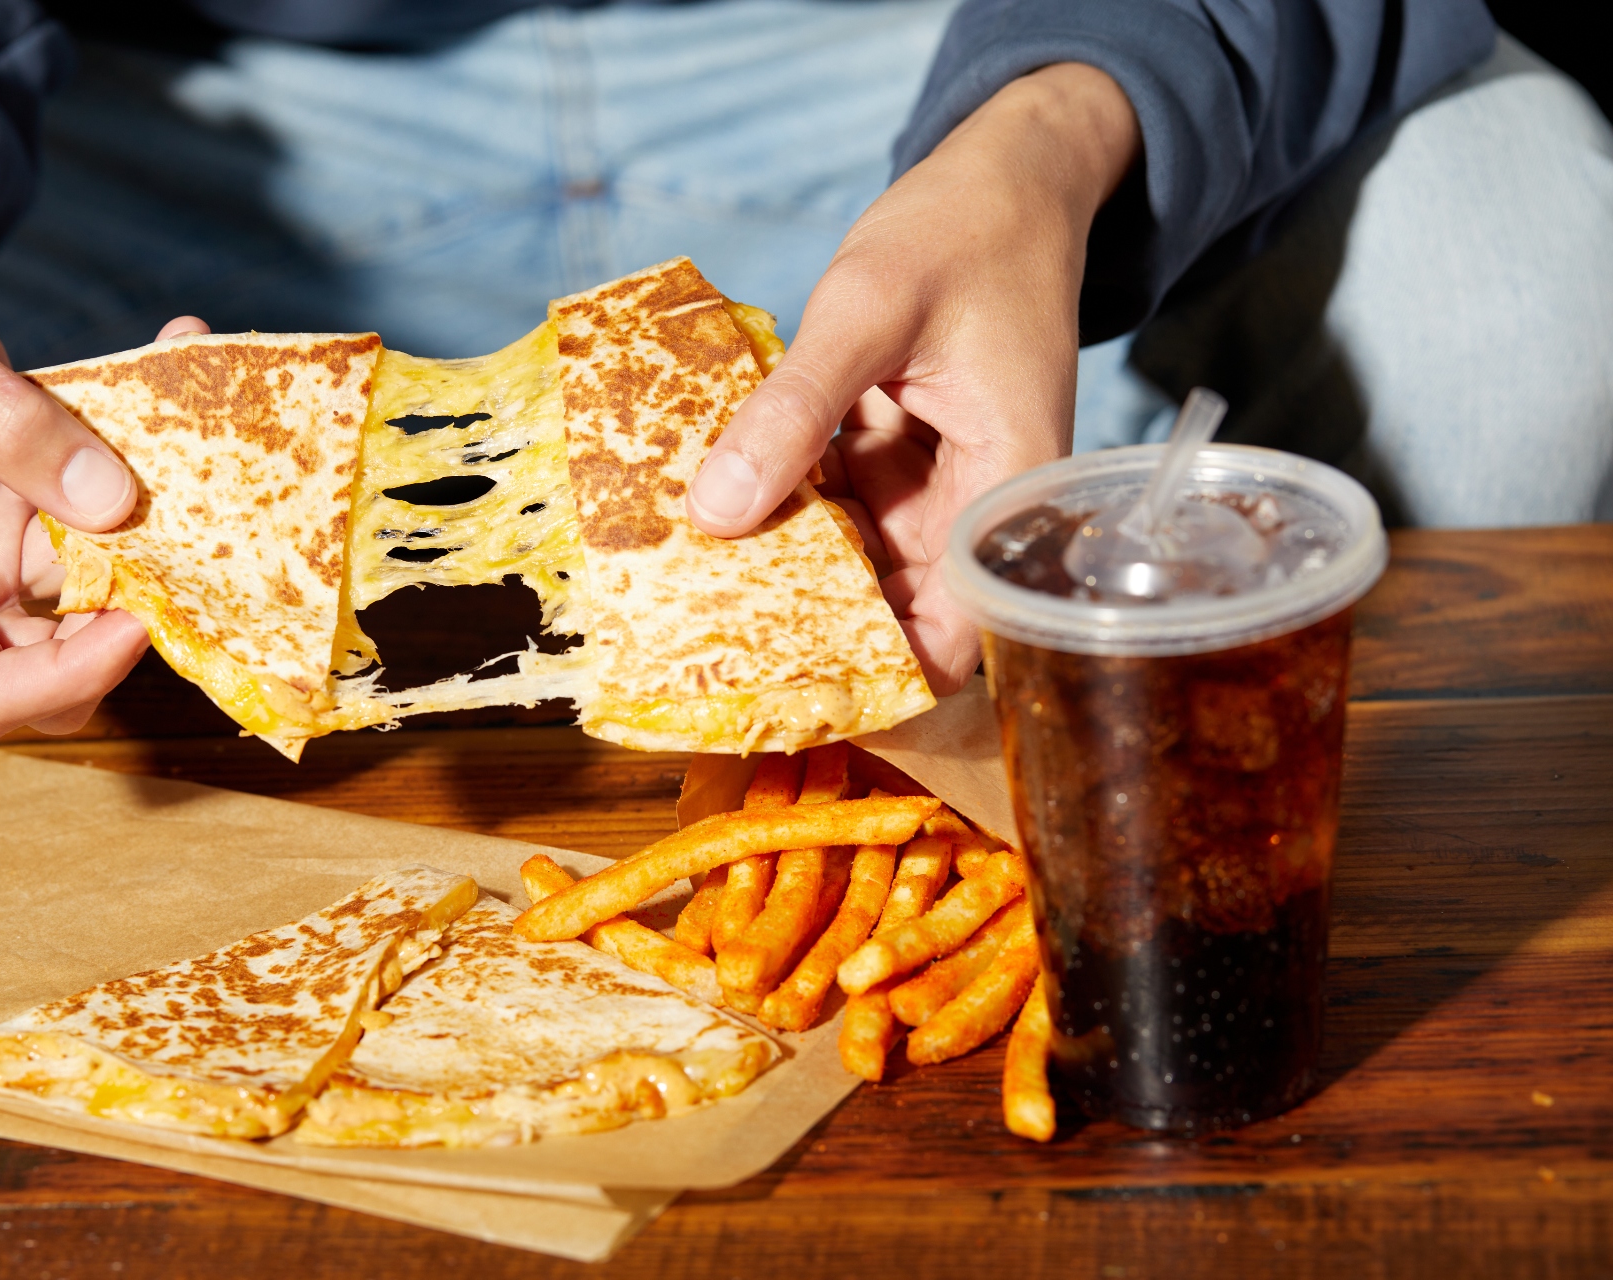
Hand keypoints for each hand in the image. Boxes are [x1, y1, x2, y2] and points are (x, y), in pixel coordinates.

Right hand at [0, 156, 148, 737]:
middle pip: (46, 664)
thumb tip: (110, 501)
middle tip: (189, 548)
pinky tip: (174, 365)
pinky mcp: (11, 496)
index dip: (65, 680)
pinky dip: (135, 462)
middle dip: (125, 620)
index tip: (138, 621)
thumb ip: (9, 422)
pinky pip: (89, 509)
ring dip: (150, 532)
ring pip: (85, 585)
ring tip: (195, 441)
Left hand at [686, 64, 1139, 692]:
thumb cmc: (961, 230)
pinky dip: (786, 512)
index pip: (959, 632)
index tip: (793, 703)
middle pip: (903, 610)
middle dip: (818, 638)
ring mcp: (934, 485)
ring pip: (860, 564)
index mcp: (1007, 486)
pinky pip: (837, 509)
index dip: (886, 679)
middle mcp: (976, 505)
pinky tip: (716, 525)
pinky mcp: (899, 459)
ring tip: (697, 610)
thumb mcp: (866, 308)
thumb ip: (794, 409)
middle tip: (716, 667)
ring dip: (790, 578)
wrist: (1003, 178)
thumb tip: (718, 512)